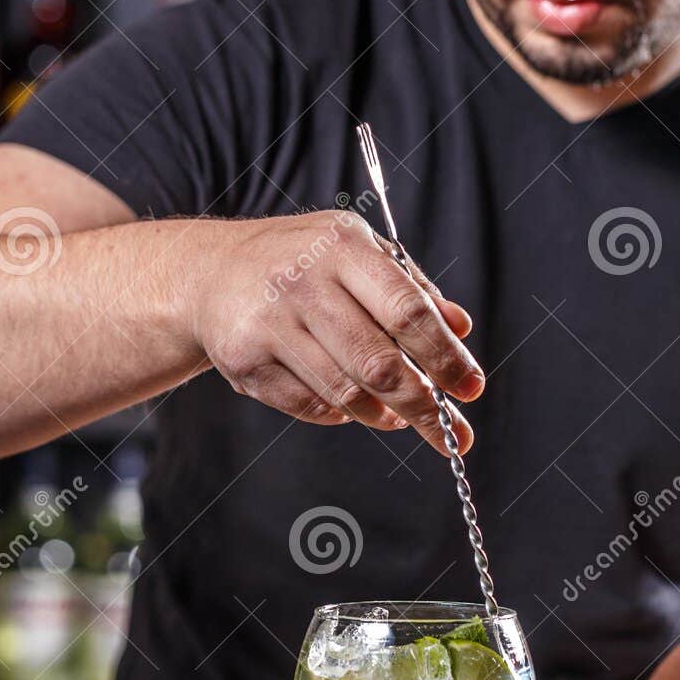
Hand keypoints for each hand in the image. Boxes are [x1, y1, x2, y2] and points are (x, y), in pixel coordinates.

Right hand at [186, 209, 482, 454]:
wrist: (208, 272)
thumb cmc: (299, 260)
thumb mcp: (355, 251)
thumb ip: (409, 287)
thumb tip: (460, 328)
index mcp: (341, 246)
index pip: (407, 311)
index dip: (446, 356)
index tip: (471, 388)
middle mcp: (301, 281)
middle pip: (379, 363)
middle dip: (424, 405)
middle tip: (455, 433)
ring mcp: (268, 323)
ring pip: (345, 393)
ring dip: (384, 415)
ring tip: (401, 418)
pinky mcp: (243, 361)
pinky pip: (309, 405)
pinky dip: (339, 414)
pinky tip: (351, 406)